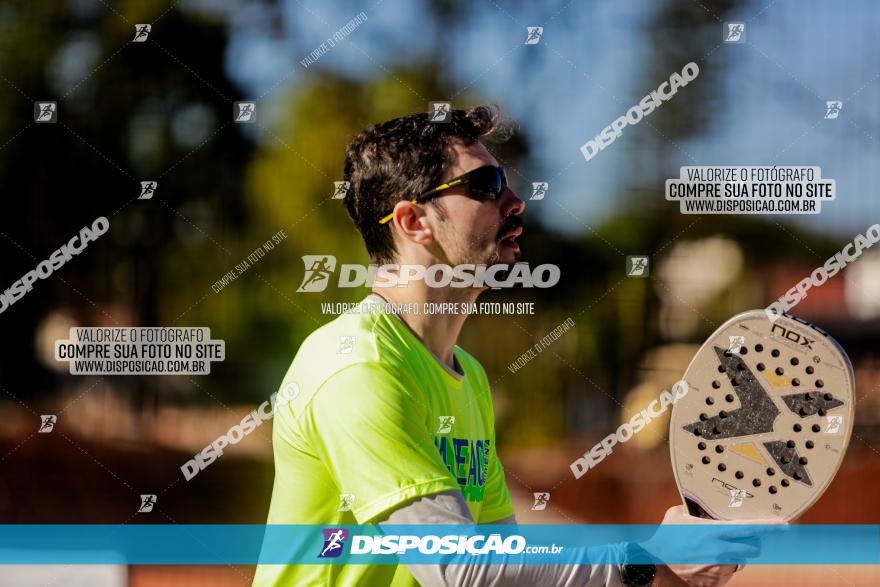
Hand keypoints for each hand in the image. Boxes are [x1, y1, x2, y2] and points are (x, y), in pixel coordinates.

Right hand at [641, 505, 786, 586]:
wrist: (655, 565)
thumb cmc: (665, 539)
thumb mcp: (676, 516)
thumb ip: (692, 509)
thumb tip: (700, 506)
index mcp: (714, 532)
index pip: (750, 528)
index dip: (769, 526)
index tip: (783, 524)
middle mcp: (721, 550)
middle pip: (753, 548)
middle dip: (751, 543)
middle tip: (741, 539)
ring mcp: (720, 568)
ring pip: (740, 561)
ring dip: (734, 555)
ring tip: (714, 550)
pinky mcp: (717, 582)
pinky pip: (728, 573)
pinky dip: (722, 567)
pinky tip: (706, 562)